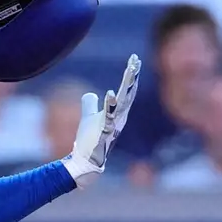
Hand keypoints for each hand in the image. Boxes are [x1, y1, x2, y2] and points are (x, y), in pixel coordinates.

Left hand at [62, 54, 141, 187]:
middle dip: (132, 76)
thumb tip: (89, 94)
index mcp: (118, 112)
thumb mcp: (89, 118)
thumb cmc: (89, 141)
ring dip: (126, 86)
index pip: (126, 90)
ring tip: (130, 70)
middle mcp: (120, 117)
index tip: (134, 59)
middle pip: (128, 93)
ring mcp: (113, 125)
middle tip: (135, 60)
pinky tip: (109, 93)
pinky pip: (109, 116)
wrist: (86, 161)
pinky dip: (110, 105)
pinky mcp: (104, 132)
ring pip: (123, 102)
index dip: (130, 75)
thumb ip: (90, 105)